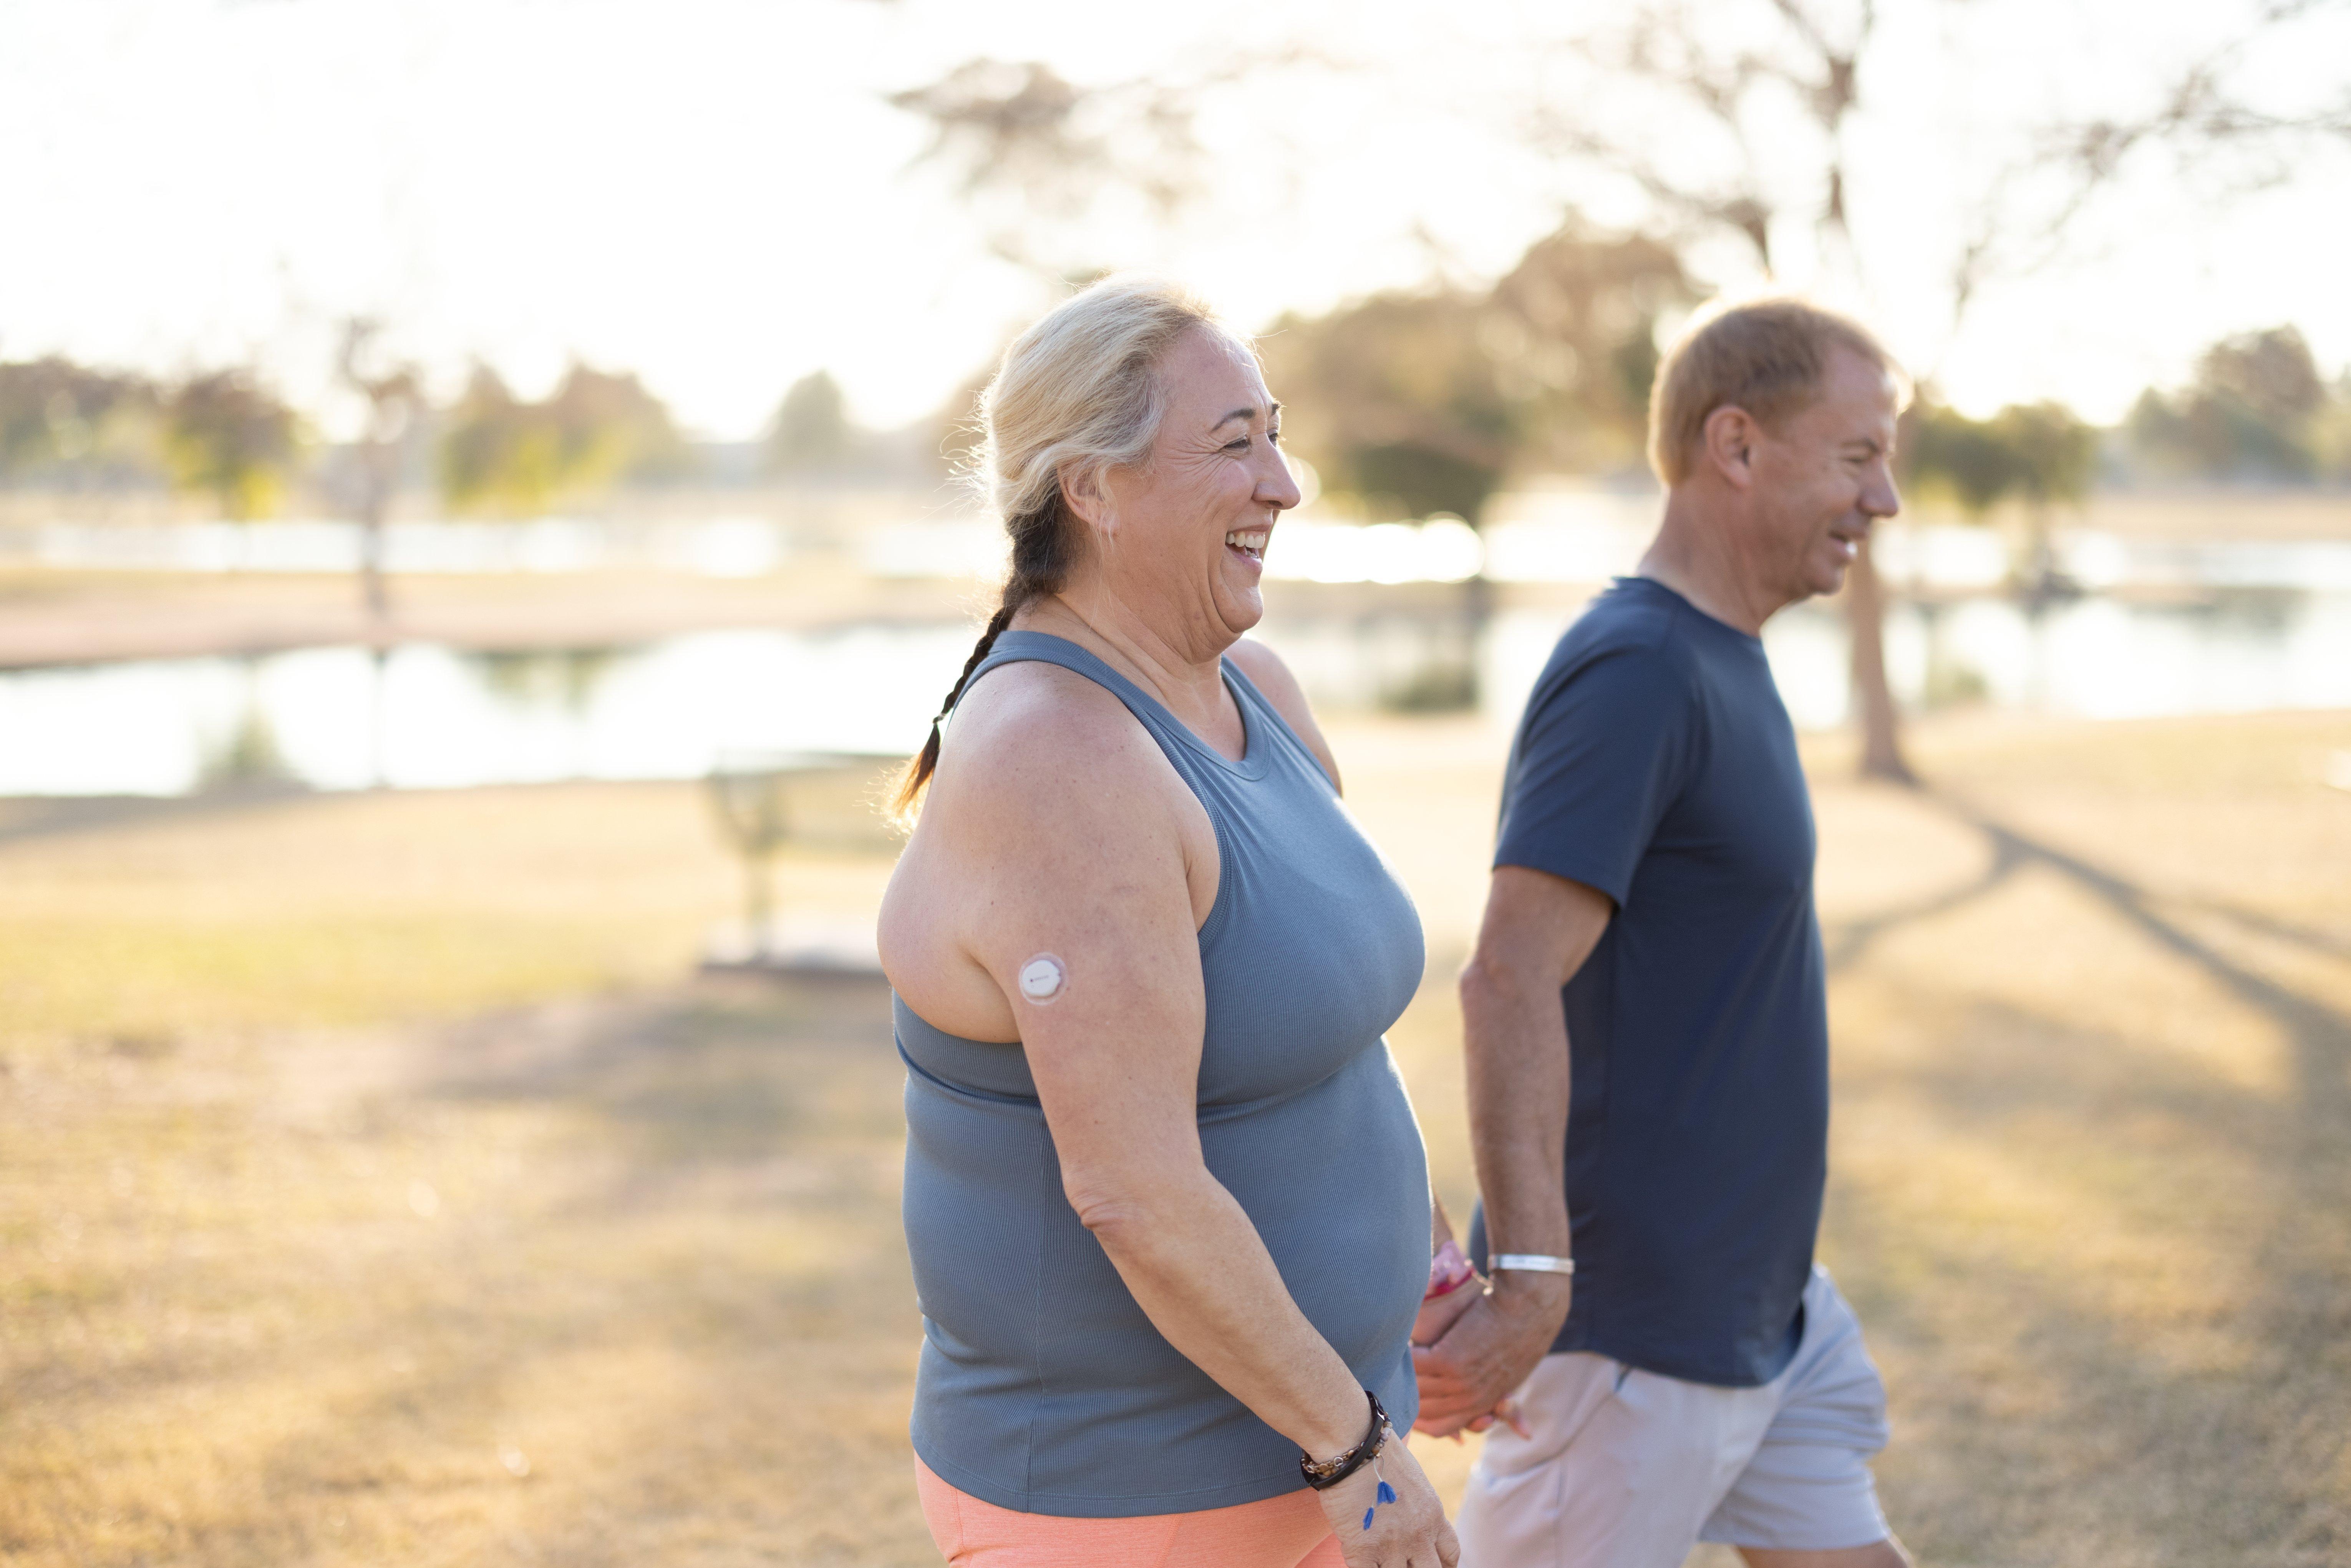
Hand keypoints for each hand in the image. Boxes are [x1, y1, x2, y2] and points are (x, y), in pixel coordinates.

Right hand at [1313, 1430, 1457, 1567]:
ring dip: (1388, 1567)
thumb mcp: (1413, 1479)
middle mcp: (1418, 1535)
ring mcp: (1392, 1546)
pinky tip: (1360, 1559)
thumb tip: (1409, 1514)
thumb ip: (1416, 1504)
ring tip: (1379, 1556)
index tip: (1437, 1566)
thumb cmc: (1378, 1452)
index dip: (1444, 1566)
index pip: (1450, 1554)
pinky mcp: (1362, 1550)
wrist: (1354, 1445)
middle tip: (1407, 1563)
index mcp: (1433, 1516)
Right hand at [1410, 1275, 1569, 1438]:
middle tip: (1395, 1376)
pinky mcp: (1447, 1360)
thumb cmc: (1522, 1337)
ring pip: (1415, 1389)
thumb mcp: (1517, 1380)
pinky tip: (1403, 1342)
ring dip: (1402, 1373)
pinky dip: (1404, 1355)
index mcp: (1484, 1406)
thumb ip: (1509, 1407)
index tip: (1407, 1399)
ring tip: (1394, 1357)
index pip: (1440, 1428)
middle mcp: (1470, 1400)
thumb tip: (1528, 1436)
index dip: (1419, 1418)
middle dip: (1406, 1395)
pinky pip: (1413, 1365)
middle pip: (1422, 1412)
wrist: (1528, 1307)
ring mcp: (1458, 1383)